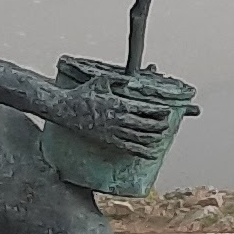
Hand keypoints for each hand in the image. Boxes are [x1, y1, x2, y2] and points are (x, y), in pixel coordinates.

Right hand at [60, 84, 181, 149]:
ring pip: (140, 138)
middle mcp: (118, 120)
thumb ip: (119, 80)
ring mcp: (114, 132)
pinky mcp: (108, 141)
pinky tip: (151, 154)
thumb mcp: (101, 81)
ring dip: (154, 138)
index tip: (167, 111)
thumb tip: (131, 80)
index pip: (145, 109)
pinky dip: (142, 152)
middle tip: (167, 124)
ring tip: (162, 137)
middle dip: (160, 125)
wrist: (65, 109)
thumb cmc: (81, 94)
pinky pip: (129, 148)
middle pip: (146, 125)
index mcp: (119, 104)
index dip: (159, 111)